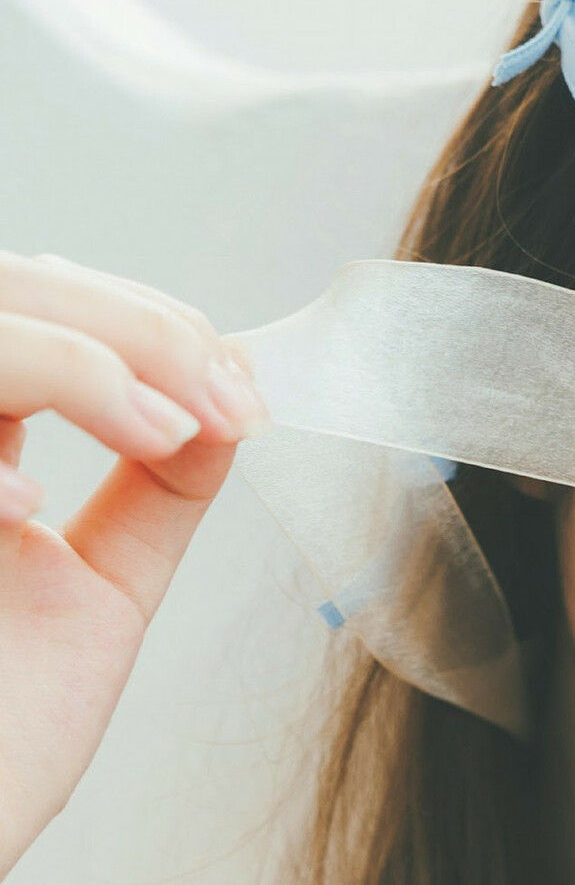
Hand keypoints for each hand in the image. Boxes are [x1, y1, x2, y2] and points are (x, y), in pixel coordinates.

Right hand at [0, 252, 268, 881]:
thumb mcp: (99, 594)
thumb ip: (153, 495)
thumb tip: (228, 403)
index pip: (43, 307)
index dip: (146, 323)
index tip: (241, 393)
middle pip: (8, 290)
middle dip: (132, 327)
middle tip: (225, 402)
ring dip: (74, 357)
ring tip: (164, 433)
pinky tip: (25, 504)